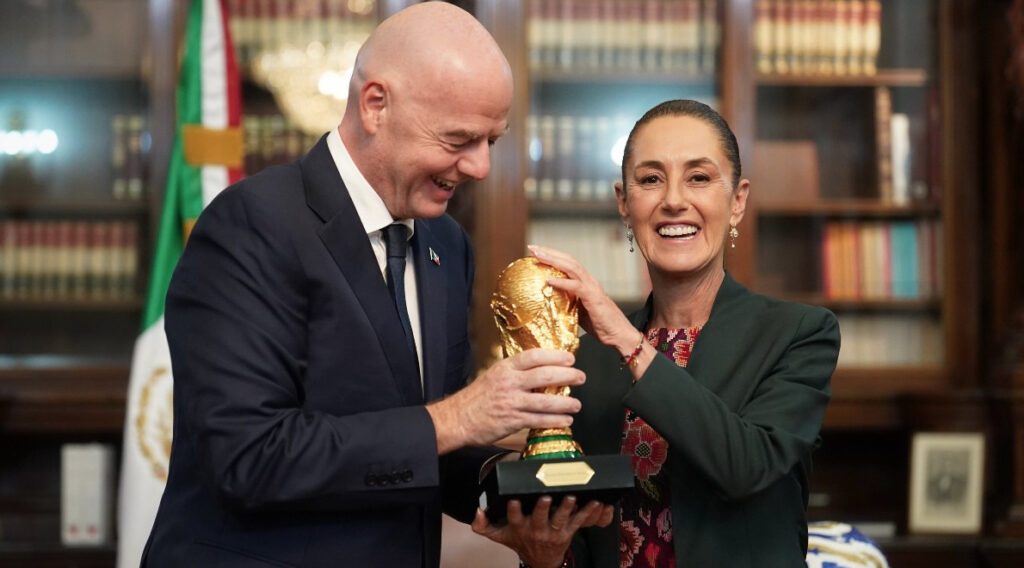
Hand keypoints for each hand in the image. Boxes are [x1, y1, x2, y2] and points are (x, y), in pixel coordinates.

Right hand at [426, 349, 584, 453]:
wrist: (457, 419)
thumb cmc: (476, 399)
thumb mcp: (494, 377)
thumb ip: (516, 374)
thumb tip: (541, 372)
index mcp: (505, 368)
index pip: (534, 356)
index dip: (555, 356)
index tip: (569, 358)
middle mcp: (509, 383)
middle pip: (544, 375)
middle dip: (567, 375)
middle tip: (580, 377)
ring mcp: (511, 402)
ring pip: (546, 401)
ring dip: (566, 402)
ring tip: (577, 404)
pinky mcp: (513, 420)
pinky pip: (539, 420)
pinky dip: (555, 421)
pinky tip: (565, 420)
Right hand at [471, 496, 613, 567]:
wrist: (540, 561)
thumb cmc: (519, 542)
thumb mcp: (499, 536)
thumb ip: (483, 525)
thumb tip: (477, 510)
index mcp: (519, 528)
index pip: (514, 518)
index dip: (513, 509)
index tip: (513, 500)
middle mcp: (536, 530)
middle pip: (539, 518)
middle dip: (542, 507)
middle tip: (545, 496)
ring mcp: (553, 532)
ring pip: (560, 519)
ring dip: (566, 508)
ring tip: (570, 498)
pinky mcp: (567, 532)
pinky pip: (578, 521)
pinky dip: (587, 512)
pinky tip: (595, 502)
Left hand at [528, 245, 638, 351]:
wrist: (620, 335)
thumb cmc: (601, 326)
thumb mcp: (578, 312)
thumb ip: (567, 303)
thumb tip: (548, 302)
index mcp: (585, 283)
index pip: (567, 263)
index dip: (552, 256)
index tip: (535, 252)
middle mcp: (589, 281)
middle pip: (568, 260)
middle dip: (549, 252)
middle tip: (532, 247)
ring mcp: (592, 287)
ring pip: (571, 267)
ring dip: (553, 260)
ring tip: (537, 256)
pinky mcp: (594, 297)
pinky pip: (576, 286)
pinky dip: (562, 282)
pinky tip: (548, 280)